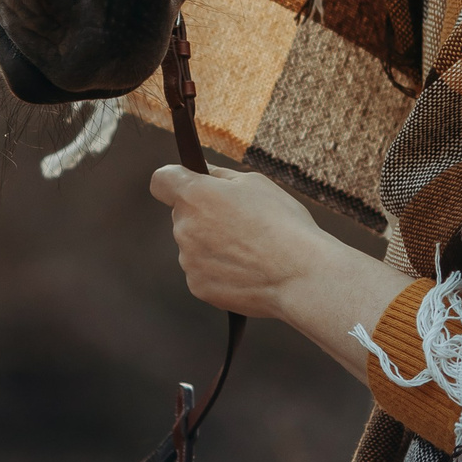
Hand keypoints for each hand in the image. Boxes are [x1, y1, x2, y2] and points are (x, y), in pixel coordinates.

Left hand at [150, 165, 411, 381]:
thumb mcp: (255, 183)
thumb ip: (220, 177)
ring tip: (250, 250)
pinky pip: (202, 272)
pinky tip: (247, 271)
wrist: (299, 275)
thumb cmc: (283, 224)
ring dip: (212, 245)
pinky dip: (219, 271)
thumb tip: (204, 174)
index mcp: (195, 195)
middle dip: (204, 216)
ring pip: (193, 245)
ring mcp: (188, 260)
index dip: (174, 180)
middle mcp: (184, 227)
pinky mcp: (197, 287)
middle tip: (240, 222)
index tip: (189, 184)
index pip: (161, 181)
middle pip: (183, 215)